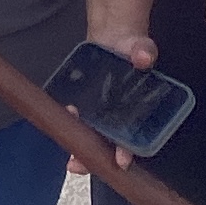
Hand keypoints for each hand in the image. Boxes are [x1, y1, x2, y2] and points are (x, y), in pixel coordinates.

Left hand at [72, 26, 157, 175]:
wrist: (115, 40)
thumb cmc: (133, 50)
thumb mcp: (141, 48)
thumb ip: (144, 51)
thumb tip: (142, 57)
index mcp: (136, 115)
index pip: (132, 141)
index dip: (126, 153)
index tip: (121, 161)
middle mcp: (118, 119)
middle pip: (105, 147)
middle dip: (91, 158)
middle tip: (76, 164)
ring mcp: (100, 113)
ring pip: (89, 137)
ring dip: (76, 143)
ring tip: (66, 139)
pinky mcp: (86, 105)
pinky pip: (76, 119)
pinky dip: (68, 122)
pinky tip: (61, 117)